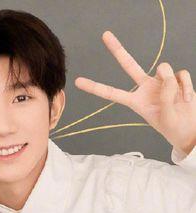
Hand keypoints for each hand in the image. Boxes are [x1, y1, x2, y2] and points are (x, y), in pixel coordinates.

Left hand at [75, 31, 195, 154]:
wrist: (190, 128)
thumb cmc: (174, 127)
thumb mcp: (165, 117)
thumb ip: (165, 97)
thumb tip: (168, 78)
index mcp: (136, 102)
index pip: (112, 93)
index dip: (96, 87)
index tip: (78, 82)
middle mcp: (146, 88)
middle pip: (129, 65)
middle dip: (117, 50)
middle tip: (105, 34)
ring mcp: (161, 81)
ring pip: (164, 68)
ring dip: (172, 84)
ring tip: (178, 100)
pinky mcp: (176, 78)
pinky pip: (180, 74)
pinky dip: (186, 87)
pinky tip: (187, 99)